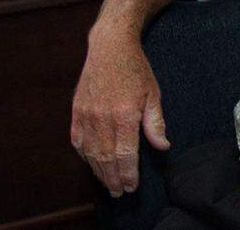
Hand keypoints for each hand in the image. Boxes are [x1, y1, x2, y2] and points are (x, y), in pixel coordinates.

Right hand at [70, 28, 169, 196]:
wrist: (110, 46)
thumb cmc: (135, 69)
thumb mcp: (153, 93)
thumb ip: (155, 122)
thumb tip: (162, 146)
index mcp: (124, 114)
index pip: (125, 153)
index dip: (128, 173)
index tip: (131, 186)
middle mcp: (102, 117)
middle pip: (105, 158)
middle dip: (113, 178)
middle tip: (119, 192)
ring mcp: (86, 114)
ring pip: (90, 152)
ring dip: (98, 171)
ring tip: (107, 183)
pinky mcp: (77, 110)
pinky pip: (77, 140)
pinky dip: (84, 155)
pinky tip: (92, 163)